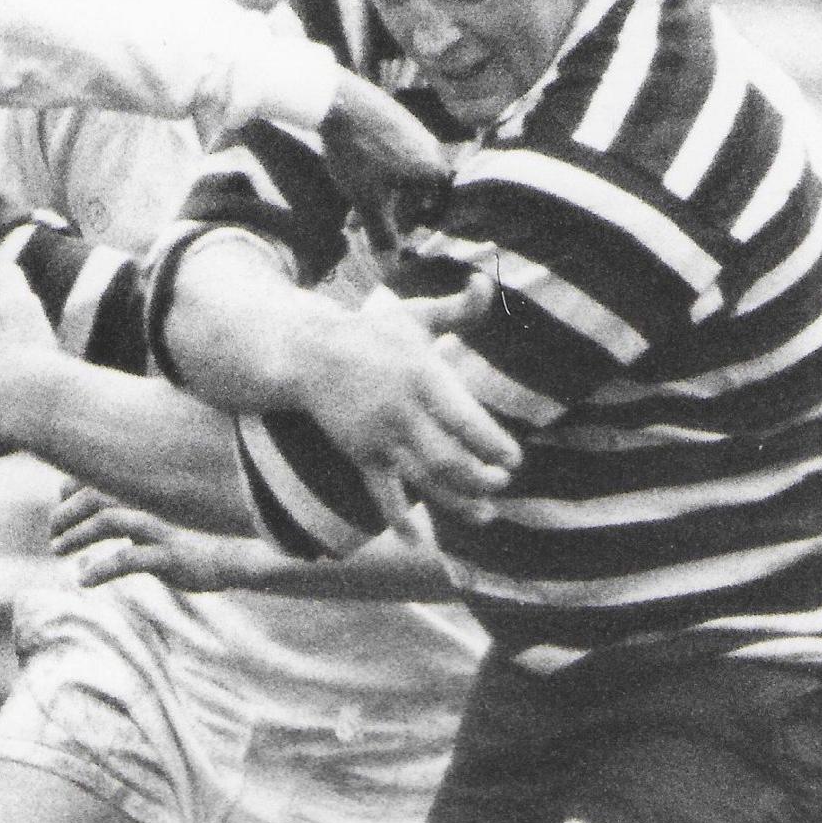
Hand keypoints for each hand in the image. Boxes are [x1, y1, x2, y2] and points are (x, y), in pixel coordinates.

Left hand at [50, 482, 261, 592]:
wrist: (232, 558)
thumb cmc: (182, 538)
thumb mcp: (147, 520)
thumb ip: (116, 513)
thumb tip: (76, 522)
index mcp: (141, 492)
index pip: (93, 477)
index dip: (67, 491)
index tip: (58, 513)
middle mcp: (147, 502)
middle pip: (93, 495)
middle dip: (64, 515)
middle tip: (52, 538)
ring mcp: (158, 527)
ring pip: (107, 520)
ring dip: (76, 536)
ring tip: (57, 551)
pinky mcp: (168, 555)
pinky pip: (127, 559)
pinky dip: (99, 569)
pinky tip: (84, 579)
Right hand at [292, 285, 518, 525]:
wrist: (308, 353)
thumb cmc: (370, 332)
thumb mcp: (414, 316)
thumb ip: (458, 309)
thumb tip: (485, 282)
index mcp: (424, 378)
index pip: (468, 422)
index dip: (495, 447)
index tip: (513, 461)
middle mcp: (404, 412)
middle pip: (451, 459)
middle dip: (481, 481)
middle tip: (500, 486)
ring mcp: (381, 436)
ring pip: (425, 480)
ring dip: (456, 504)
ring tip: (483, 517)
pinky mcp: (361, 454)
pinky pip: (381, 492)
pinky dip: (397, 518)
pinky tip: (416, 540)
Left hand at [321, 72, 449, 249]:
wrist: (337, 102)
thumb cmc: (358, 155)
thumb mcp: (367, 201)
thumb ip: (382, 233)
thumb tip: (390, 265)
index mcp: (433, 168)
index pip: (433, 208)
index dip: (412, 227)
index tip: (391, 237)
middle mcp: (431, 148)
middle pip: (415, 192)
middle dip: (388, 215)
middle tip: (362, 229)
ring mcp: (413, 130)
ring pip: (399, 174)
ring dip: (378, 196)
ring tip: (350, 212)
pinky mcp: (393, 119)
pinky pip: (390, 154)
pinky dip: (375, 173)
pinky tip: (349, 179)